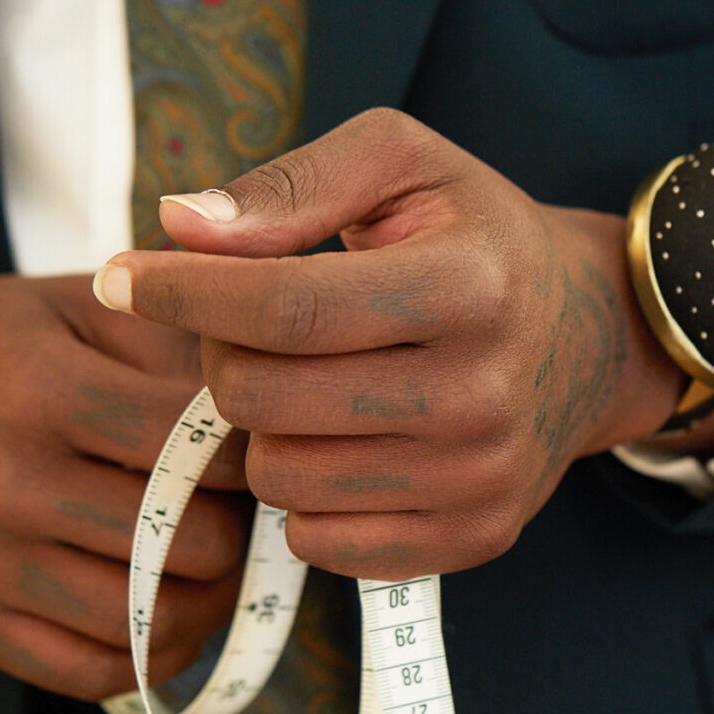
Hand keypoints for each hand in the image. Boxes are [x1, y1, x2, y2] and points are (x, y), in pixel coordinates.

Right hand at [0, 274, 250, 699]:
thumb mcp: (76, 313)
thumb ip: (173, 343)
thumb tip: (263, 407)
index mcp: (40, 390)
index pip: (199, 452)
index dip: (249, 459)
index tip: (251, 456)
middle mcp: (7, 483)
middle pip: (194, 546)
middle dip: (235, 532)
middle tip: (233, 516)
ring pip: (154, 621)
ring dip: (208, 602)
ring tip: (209, 567)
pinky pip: (94, 673)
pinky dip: (151, 654)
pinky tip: (163, 612)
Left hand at [93, 109, 687, 578]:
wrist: (587, 342)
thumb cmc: (482, 245)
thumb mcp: (407, 169)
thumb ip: (294, 183)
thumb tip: (181, 229)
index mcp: (470, 287)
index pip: (288, 307)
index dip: (185, 295)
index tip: (126, 280)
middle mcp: (484, 394)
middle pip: (269, 402)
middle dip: (226, 361)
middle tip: (250, 335)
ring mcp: (483, 479)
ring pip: (285, 481)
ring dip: (267, 433)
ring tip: (309, 390)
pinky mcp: (476, 536)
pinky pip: (326, 545)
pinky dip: (306, 499)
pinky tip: (339, 450)